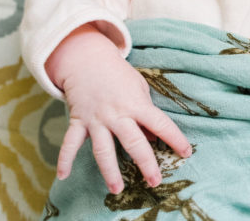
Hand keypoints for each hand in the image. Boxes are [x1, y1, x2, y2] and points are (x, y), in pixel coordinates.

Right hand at [45, 23, 191, 193]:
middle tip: (155, 181)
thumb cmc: (119, 75)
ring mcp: (96, 119)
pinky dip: (65, 159)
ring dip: (110, 171)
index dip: (175, 139)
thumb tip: (154, 140)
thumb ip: (146, 115)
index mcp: (137, 105)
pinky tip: (63, 176)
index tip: (186, 153)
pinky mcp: (78, 121)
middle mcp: (117, 114)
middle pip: (134, 142)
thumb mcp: (140, 90)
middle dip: (146, 163)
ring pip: (103, 149)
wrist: (88, 59)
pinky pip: (70, 142)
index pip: (161, 124)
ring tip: (117, 189)